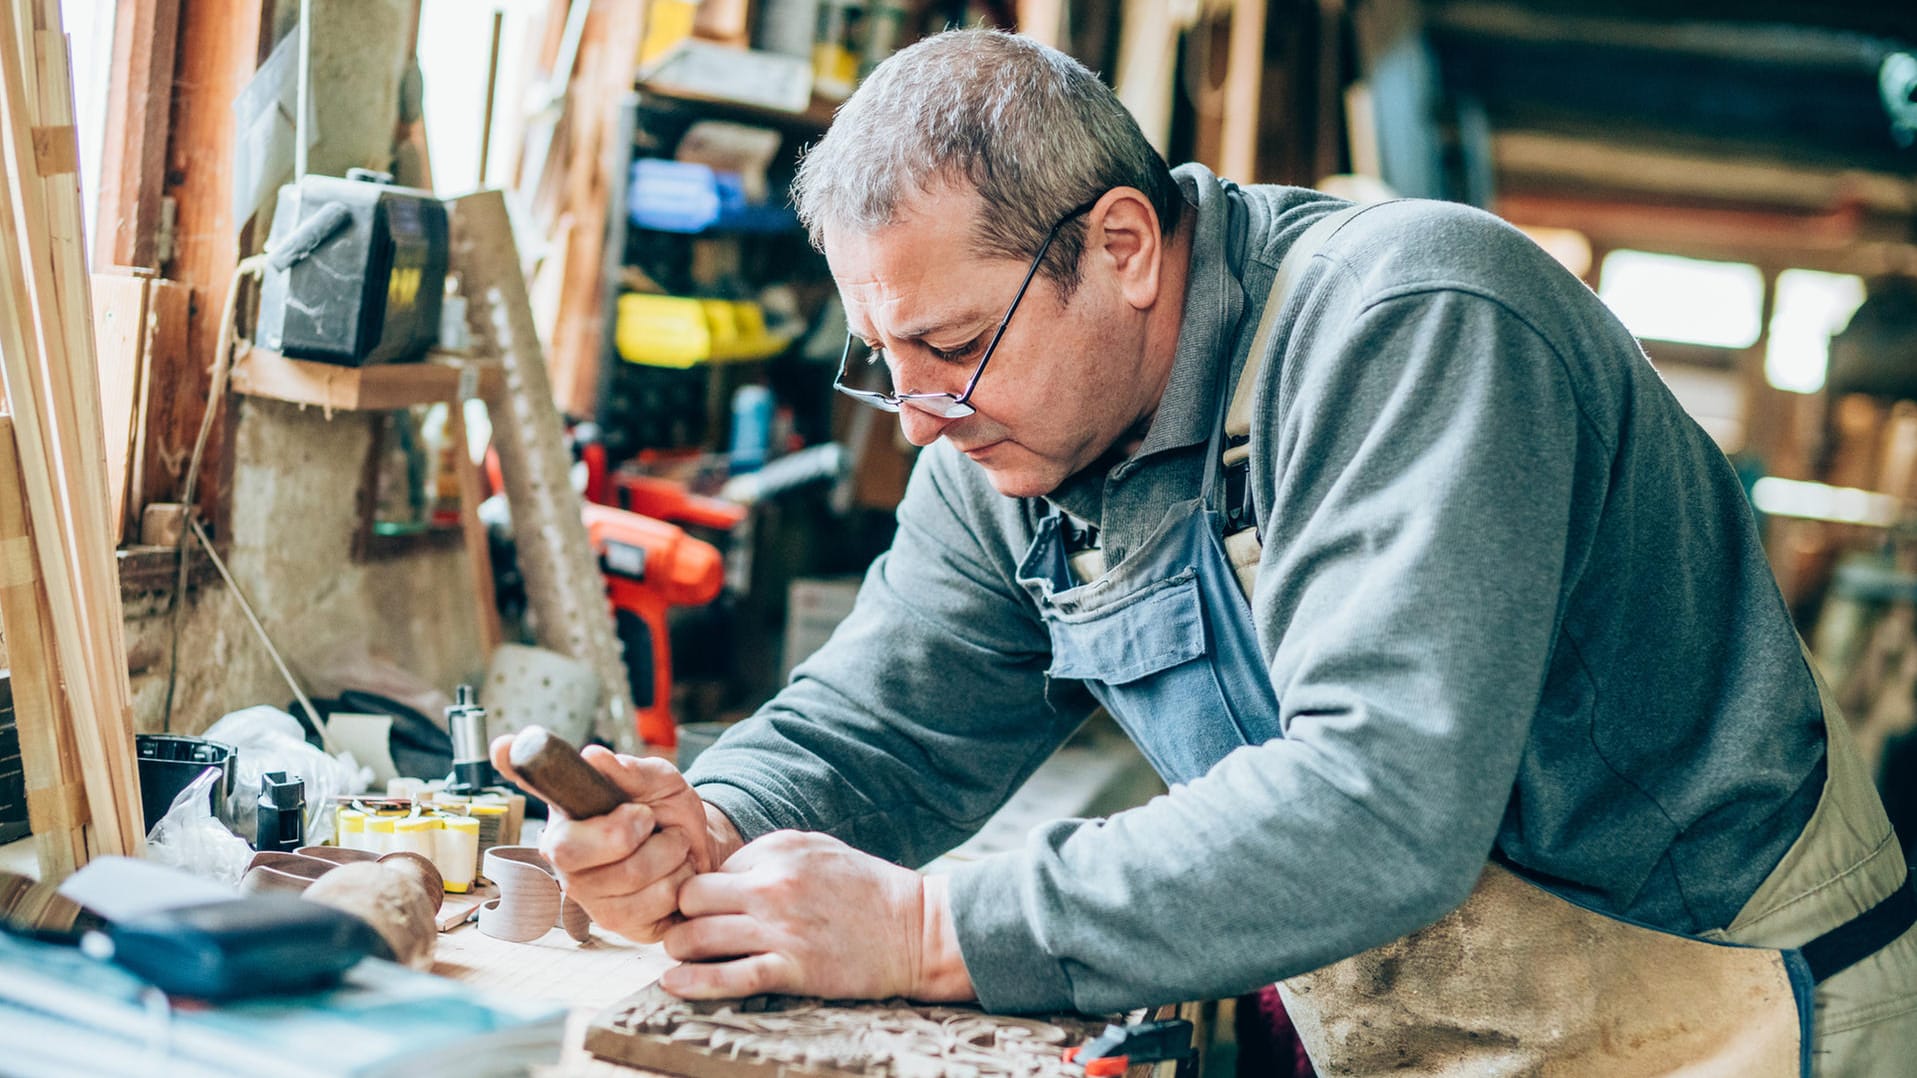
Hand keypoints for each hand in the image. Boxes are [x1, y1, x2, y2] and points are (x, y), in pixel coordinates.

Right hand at [488, 736, 741, 942]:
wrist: (702, 848)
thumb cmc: (667, 811)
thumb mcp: (659, 781)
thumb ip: (631, 770)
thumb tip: (594, 756)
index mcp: (566, 815)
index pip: (531, 789)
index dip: (514, 767)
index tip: (504, 746)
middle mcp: (564, 859)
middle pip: (571, 851)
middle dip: (627, 830)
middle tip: (648, 819)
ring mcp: (588, 896)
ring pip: (628, 876)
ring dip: (668, 854)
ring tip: (669, 846)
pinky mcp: (617, 924)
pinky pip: (652, 904)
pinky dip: (679, 881)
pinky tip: (674, 874)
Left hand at [659, 830, 974, 1001]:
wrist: (916, 930)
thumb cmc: (868, 890)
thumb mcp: (818, 851)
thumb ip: (771, 856)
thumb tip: (724, 875)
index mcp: (779, 849)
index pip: (711, 870)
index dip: (704, 894)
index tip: (706, 911)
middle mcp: (773, 884)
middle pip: (691, 898)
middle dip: (683, 917)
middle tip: (685, 933)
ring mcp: (782, 927)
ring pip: (698, 937)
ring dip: (682, 950)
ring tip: (682, 959)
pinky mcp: (793, 968)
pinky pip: (727, 977)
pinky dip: (694, 984)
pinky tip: (674, 985)